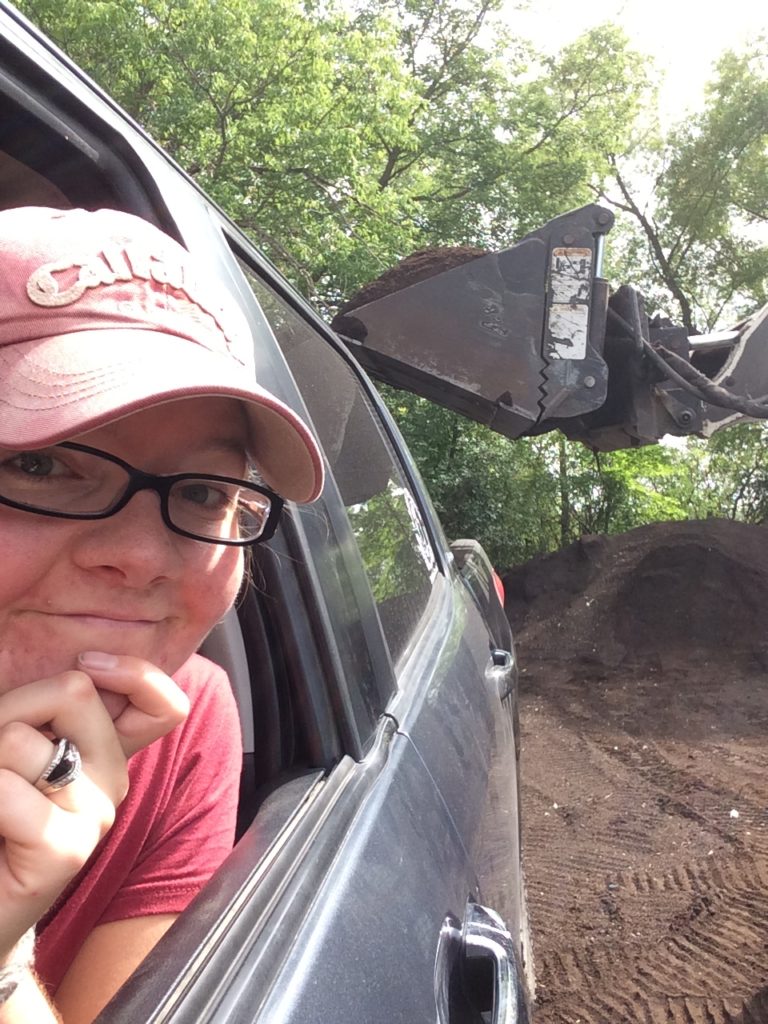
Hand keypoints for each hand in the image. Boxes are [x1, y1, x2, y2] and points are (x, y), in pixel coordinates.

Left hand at [0, 657, 188, 963]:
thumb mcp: (21, 744)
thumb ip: (45, 710)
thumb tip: (72, 666)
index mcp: (106, 748)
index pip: (164, 704)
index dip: (136, 673)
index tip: (87, 665)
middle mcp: (111, 778)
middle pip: (75, 690)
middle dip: (10, 706)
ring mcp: (94, 815)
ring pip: (20, 738)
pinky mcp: (65, 851)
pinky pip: (6, 790)